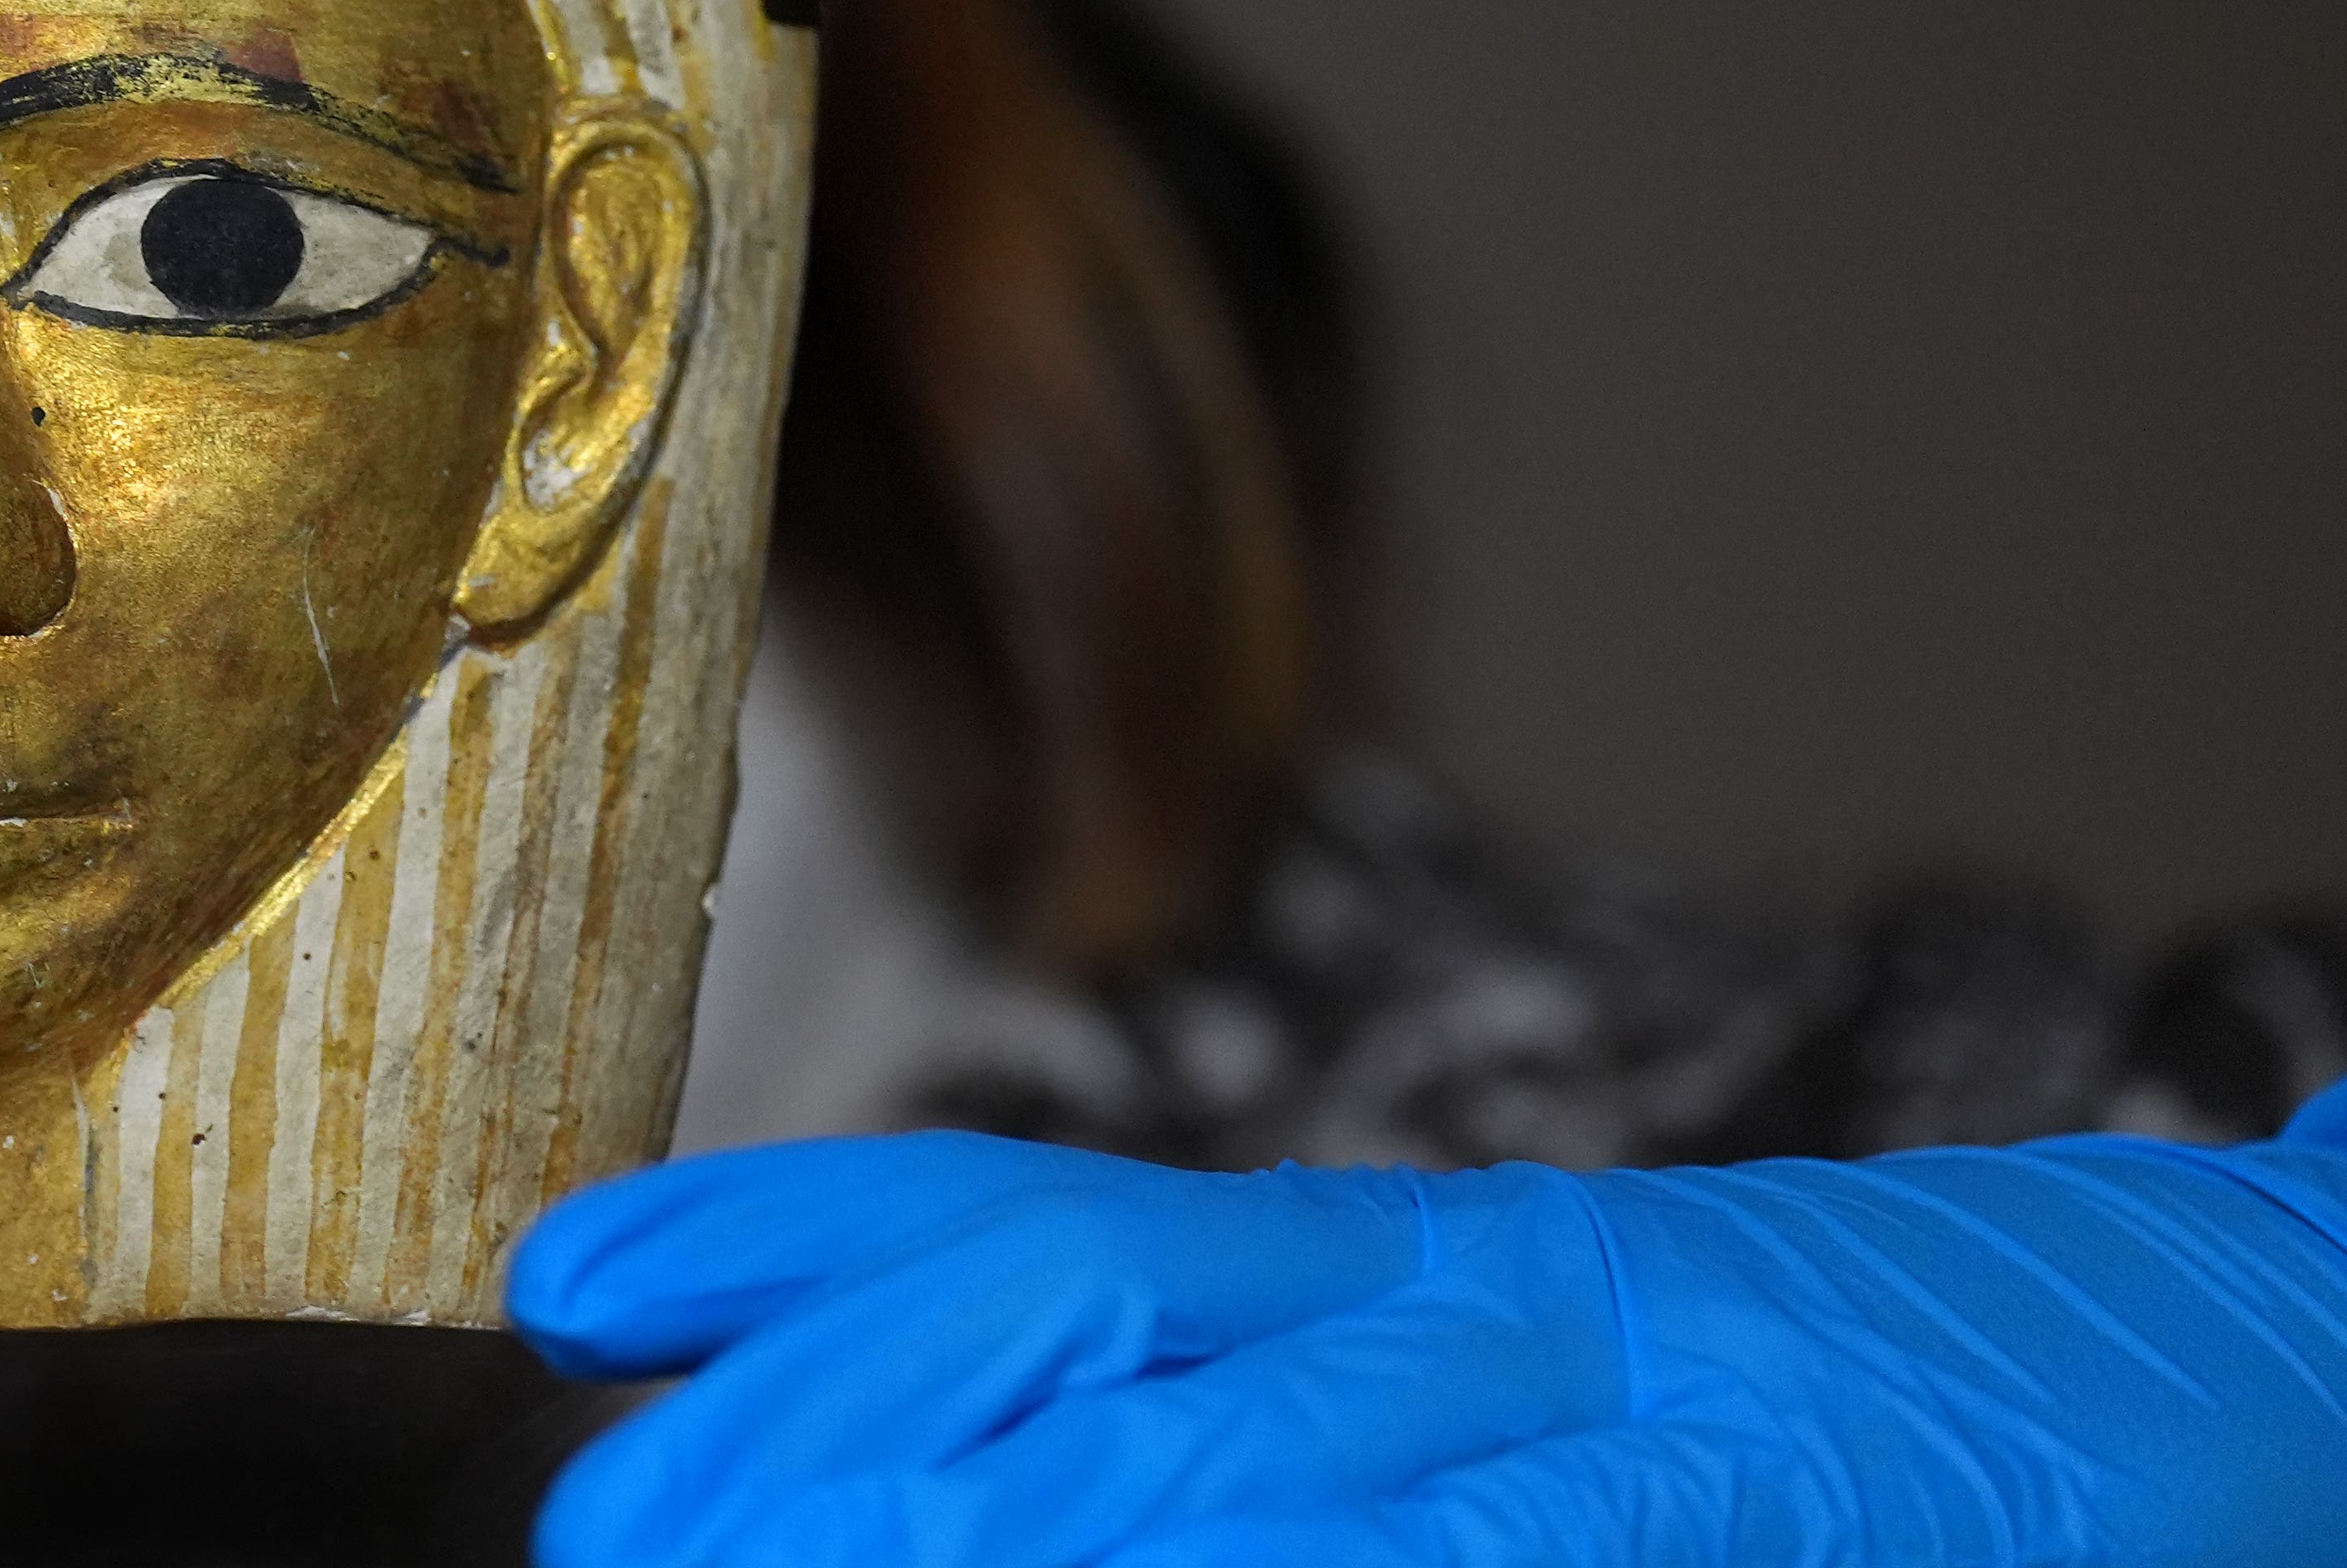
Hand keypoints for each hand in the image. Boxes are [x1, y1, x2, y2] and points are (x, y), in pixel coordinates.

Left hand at [509, 1093, 2346, 1564]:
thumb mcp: (1513, 1387)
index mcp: (1384, 1271)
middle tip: (609, 1515)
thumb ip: (1271, 1407)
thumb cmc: (1836, 1404)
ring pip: (1258, 1459)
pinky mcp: (1750, 1514)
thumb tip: (1000, 1474)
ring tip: (774, 1564)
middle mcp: (1451, 1304)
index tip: (576, 1289)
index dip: (787, 1248)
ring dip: (1011, 1522)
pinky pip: (1503, 1548)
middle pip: (1077, 1331)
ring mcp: (1604, 1406)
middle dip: (820, 1426)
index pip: (1027, 1223)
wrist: (2222, 1352)